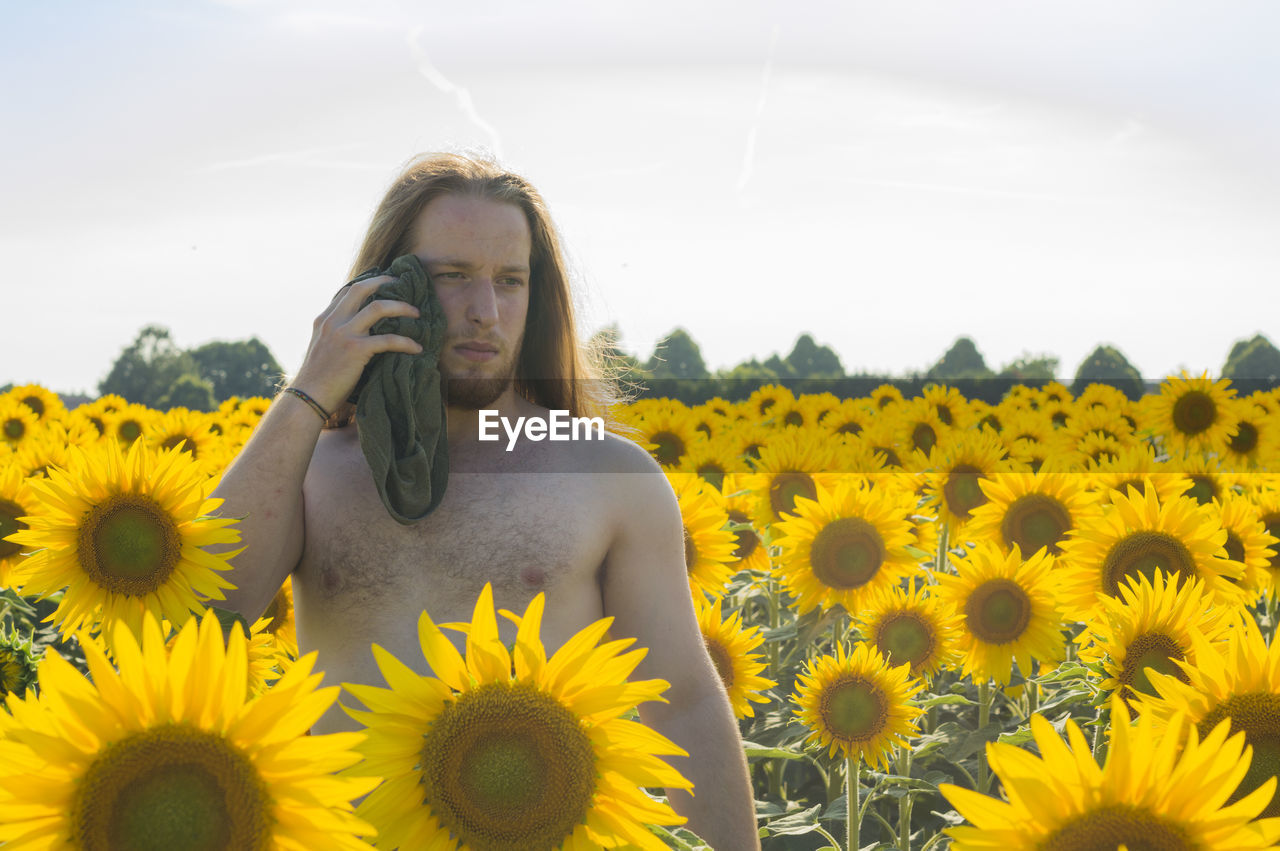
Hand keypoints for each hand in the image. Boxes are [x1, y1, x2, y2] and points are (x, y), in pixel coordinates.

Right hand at [291, 276, 423, 412]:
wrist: (308, 397)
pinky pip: (388, 339)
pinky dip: (406, 342)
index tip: (386, 285)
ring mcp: (344, 334)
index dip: (368, 284)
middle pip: (361, 289)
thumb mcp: (322, 348)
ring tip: (417, 314)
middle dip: (385, 283)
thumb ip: (336, 335)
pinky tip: (417, 347)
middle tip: (404, 286)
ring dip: (402, 307)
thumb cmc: (318, 379)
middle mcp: (333, 321)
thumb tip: (360, 331)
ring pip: (378, 308)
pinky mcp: (356, 350)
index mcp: (324, 319)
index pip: (347, 291)